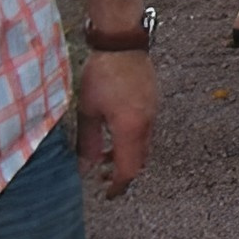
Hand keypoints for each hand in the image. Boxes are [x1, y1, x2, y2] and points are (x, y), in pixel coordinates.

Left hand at [73, 46, 155, 198]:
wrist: (123, 42)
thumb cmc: (102, 74)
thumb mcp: (88, 111)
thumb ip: (88, 142)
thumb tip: (86, 167)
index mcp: (131, 128)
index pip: (128, 169)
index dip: (118, 186)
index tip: (107, 196)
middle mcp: (147, 123)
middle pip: (139, 160)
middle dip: (122, 173)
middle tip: (102, 178)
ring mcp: (152, 111)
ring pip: (144, 145)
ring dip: (127, 156)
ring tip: (104, 155)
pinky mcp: (152, 101)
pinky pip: (145, 130)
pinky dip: (132, 141)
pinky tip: (115, 133)